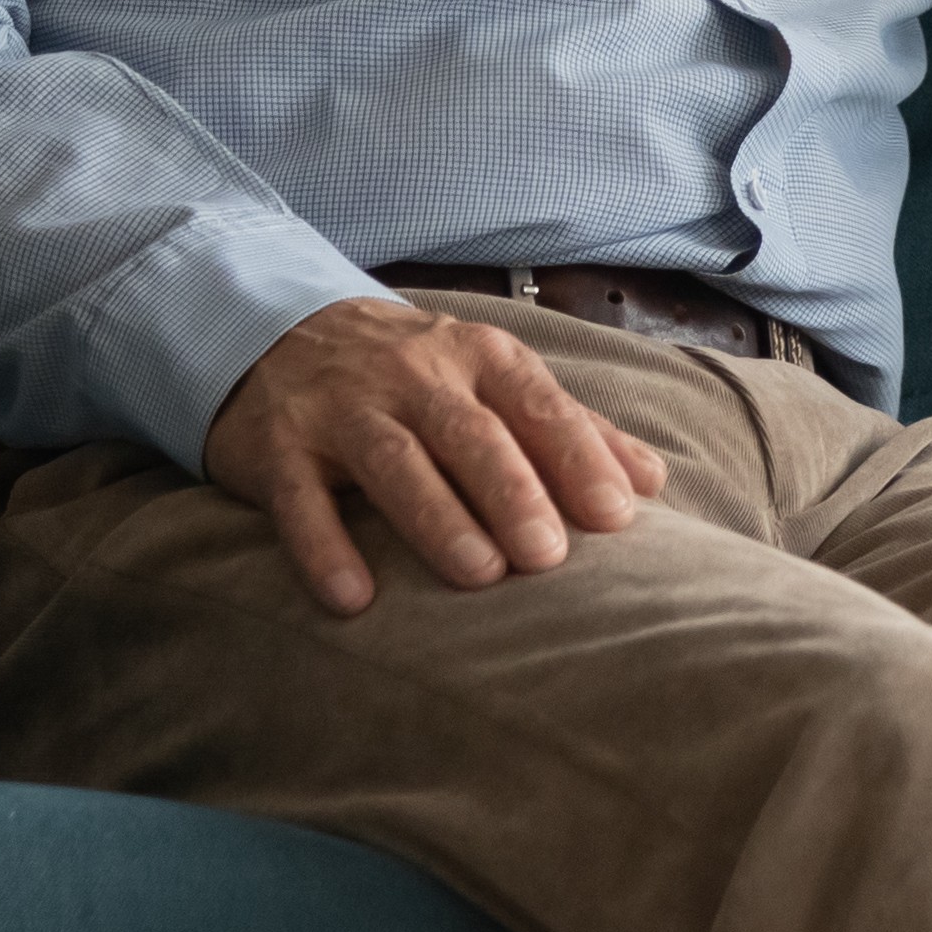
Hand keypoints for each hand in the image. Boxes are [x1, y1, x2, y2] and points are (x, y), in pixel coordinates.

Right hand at [199, 292, 671, 613]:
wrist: (279, 332)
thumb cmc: (412, 374)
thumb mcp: (491, 380)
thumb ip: (569, 428)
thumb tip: (652, 482)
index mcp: (478, 357)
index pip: (537, 405)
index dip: (577, 457)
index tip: (615, 516)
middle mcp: (412, 375)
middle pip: (469, 433)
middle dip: (512, 491)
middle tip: (548, 556)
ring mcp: (342, 409)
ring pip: (394, 460)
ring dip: (436, 517)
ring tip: (478, 573)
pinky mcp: (279, 447)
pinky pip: (301, 498)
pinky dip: (325, 547)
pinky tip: (353, 598)